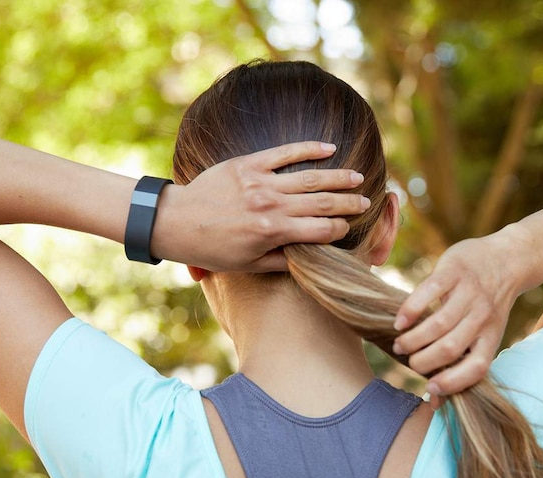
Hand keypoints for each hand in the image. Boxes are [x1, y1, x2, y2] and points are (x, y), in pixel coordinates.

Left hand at [160, 141, 368, 271]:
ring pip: (310, 177)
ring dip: (338, 177)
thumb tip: (310, 259)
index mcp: (273, 232)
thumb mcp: (248, 265)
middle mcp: (271, 205)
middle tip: (366, 202)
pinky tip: (329, 148)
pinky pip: (284, 152)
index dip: (340, 230)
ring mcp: (261, 182)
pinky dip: (309, 149)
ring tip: (357, 177)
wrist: (177, 222)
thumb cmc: (212, 249)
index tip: (351, 228)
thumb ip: (282, 261)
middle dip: (348, 203)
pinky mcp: (248, 164)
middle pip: (322, 202)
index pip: (321, 230)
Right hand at [392, 235, 520, 403]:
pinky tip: (399, 321)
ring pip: (438, 324)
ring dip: (413, 339)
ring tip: (400, 343)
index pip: (476, 368)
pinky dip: (410, 310)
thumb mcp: (485, 334)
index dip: (452, 382)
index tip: (429, 388)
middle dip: (422, 361)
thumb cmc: (487, 305)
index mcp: (491, 336)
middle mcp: (482, 317)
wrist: (507, 259)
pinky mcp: (454, 272)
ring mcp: (469, 293)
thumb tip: (433, 402)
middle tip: (408, 360)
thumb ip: (462, 363)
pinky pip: (429, 292)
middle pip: (449, 348)